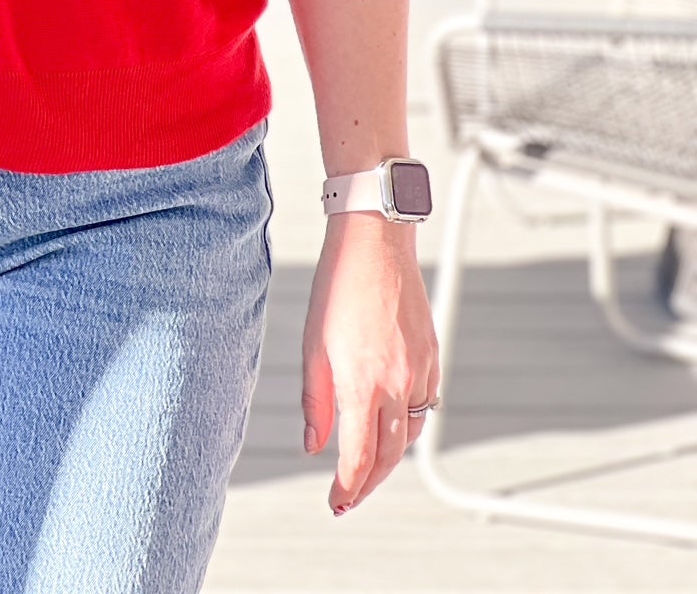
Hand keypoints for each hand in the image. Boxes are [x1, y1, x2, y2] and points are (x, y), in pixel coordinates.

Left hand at [300, 213, 438, 514]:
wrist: (375, 242)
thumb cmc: (337, 287)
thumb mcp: (313, 345)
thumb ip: (315, 401)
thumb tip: (313, 445)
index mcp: (363, 383)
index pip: (358, 458)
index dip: (347, 488)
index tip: (335, 502)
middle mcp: (398, 383)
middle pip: (388, 457)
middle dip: (367, 483)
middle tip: (348, 496)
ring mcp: (420, 371)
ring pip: (409, 435)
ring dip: (388, 456)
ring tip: (365, 465)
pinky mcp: (432, 357)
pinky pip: (424, 406)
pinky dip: (407, 424)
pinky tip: (390, 424)